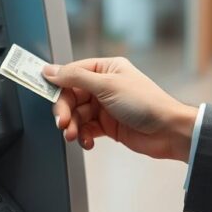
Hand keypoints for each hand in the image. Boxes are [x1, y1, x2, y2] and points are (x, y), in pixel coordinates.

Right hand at [42, 57, 196, 161]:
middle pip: (72, 96)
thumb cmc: (146, 103)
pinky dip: (84, 136)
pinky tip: (87, 142)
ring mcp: (106, 106)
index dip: (58, 84)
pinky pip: (87, 129)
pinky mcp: (108, 126)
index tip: (43, 91)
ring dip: (73, 126)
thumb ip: (76, 78)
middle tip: (63, 122)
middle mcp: (104, 86)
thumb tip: (51, 70)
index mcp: (106, 69)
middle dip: (65, 110)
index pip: (72, 73)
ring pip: (77, 115)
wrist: (168, 132)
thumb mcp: (107, 86)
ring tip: (74, 136)